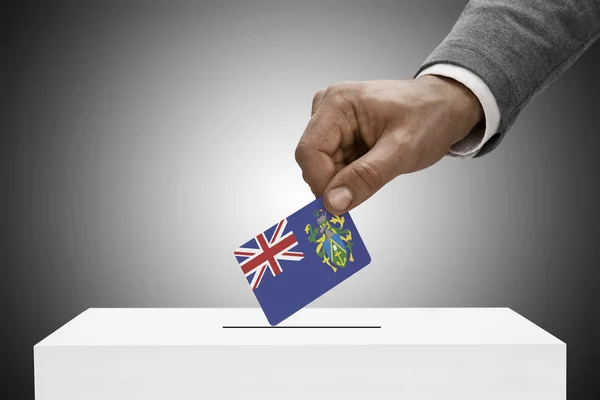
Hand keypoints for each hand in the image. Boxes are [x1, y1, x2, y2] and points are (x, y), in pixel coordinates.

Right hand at [294, 76, 483, 213]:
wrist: (446, 106)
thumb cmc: (430, 117)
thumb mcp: (402, 150)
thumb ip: (366, 177)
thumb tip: (333, 203)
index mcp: (337, 103)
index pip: (309, 152)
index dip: (321, 183)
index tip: (341, 205)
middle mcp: (327, 108)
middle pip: (313, 161)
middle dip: (336, 182)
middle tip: (367, 187)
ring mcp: (332, 121)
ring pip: (322, 167)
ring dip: (346, 179)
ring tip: (378, 168)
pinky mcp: (339, 133)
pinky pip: (333, 165)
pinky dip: (350, 175)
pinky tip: (373, 166)